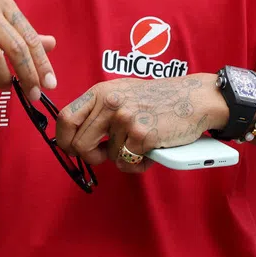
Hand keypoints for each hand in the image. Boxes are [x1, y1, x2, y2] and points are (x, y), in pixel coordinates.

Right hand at [0, 0, 56, 99]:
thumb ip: (20, 28)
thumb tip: (51, 44)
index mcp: (3, 3)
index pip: (29, 37)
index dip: (42, 63)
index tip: (50, 83)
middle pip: (16, 48)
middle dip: (29, 75)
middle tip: (34, 94)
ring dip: (3, 77)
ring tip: (6, 86)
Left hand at [54, 75, 227, 173]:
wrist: (191, 99)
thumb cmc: (156, 100)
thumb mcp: (120, 93)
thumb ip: (98, 111)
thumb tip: (74, 137)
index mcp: (100, 92)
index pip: (65, 118)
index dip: (63, 139)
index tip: (71, 148)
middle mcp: (109, 104)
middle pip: (79, 144)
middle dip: (90, 157)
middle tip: (104, 155)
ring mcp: (125, 119)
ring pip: (108, 157)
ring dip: (123, 158)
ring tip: (139, 145)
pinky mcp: (142, 135)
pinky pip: (128, 163)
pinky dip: (139, 164)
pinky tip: (150, 151)